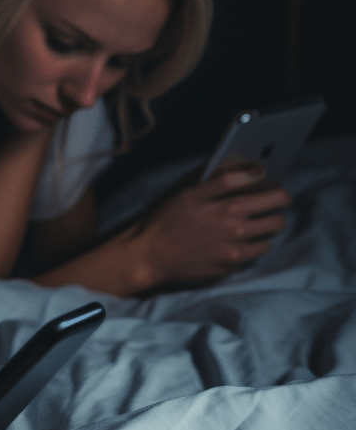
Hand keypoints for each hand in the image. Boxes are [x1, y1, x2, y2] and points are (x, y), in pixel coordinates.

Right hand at [133, 166, 290, 288]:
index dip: (269, 177)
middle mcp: (233, 220)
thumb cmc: (165, 220)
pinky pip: (263, 248)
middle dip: (278, 198)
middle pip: (279, 202)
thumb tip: (248, 168)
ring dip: (271, 219)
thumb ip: (218, 178)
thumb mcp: (186, 192)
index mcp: (221, 199)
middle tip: (271, 201)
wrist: (150, 255)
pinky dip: (259, 241)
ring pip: (276, 225)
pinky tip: (246, 239)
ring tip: (259, 220)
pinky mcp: (234, 261)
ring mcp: (236, 243)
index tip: (267, 178)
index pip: (261, 179)